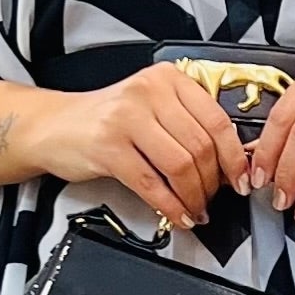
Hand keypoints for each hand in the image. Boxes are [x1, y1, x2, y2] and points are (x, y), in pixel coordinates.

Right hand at [56, 67, 240, 229]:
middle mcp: (148, 92)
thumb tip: (229, 164)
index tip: (240, 179)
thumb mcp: (151, 108)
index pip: (216, 120)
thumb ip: (187, 125)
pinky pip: (151, 184)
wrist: (54, 126)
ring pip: (180, 166)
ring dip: (193, 197)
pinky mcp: (108, 147)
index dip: (234, 157)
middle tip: (212, 199)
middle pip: (201, 146)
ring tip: (195, 209)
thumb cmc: (106, 120)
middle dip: (213, 183)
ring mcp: (126, 118)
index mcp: (167, 79)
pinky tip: (176, 215)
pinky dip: (170, 206)